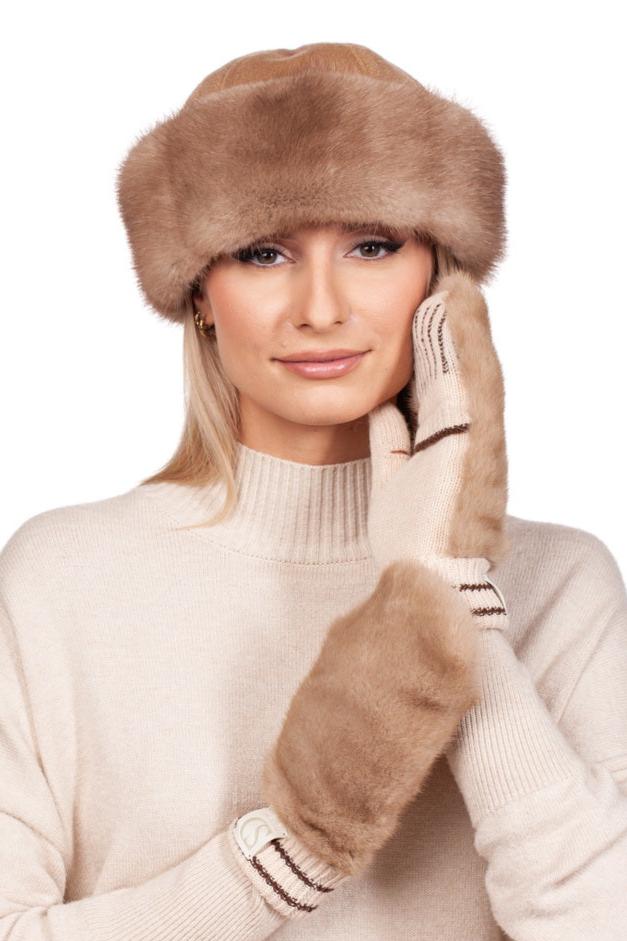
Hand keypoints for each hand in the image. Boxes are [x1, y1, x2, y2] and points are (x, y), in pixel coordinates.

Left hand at [367, 270, 509, 625]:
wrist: (424, 579)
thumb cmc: (413, 536)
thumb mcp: (393, 476)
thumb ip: (391, 439)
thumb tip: (383, 403)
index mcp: (450, 441)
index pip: (443, 379)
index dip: (437, 340)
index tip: (425, 302)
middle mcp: (471, 435)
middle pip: (464, 365)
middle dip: (457, 322)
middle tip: (446, 277)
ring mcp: (476, 439)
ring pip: (473, 366)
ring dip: (465, 322)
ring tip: (454, 281)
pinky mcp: (475, 444)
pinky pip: (471, 382)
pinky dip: (465, 344)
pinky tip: (455, 311)